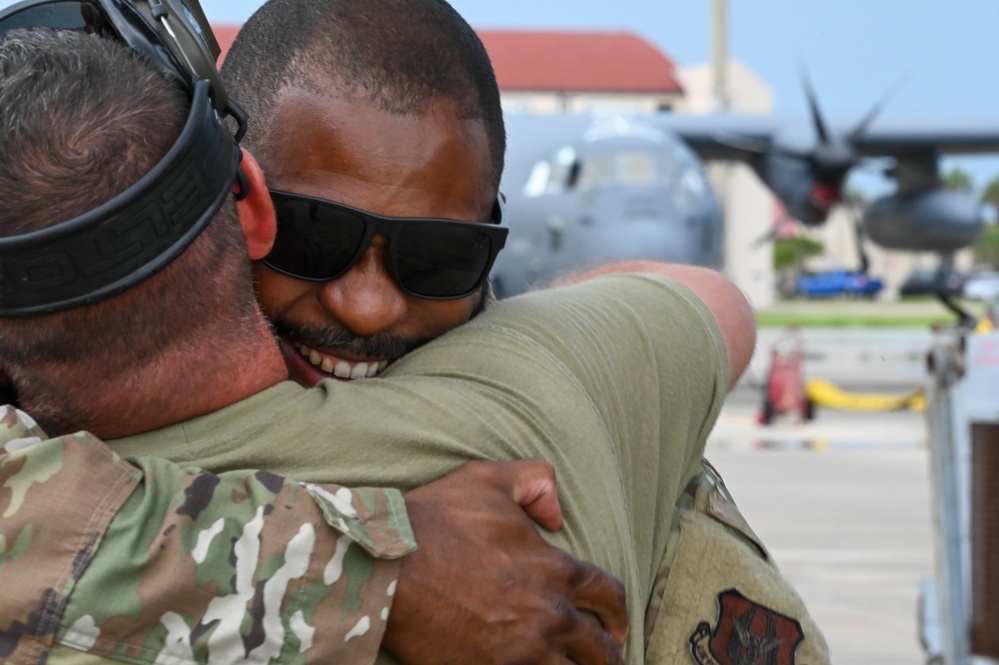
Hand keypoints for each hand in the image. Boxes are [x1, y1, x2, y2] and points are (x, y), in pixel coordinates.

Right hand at [384, 459, 627, 664]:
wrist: (387, 569)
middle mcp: (549, 616)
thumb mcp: (487, 479)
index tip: (615, 625)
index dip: (618, 614)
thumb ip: (534, 480)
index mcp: (555, 570)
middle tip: (605, 660)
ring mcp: (522, 653)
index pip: (609, 598)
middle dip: (607, 656)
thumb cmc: (434, 521)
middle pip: (600, 650)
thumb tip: (556, 512)